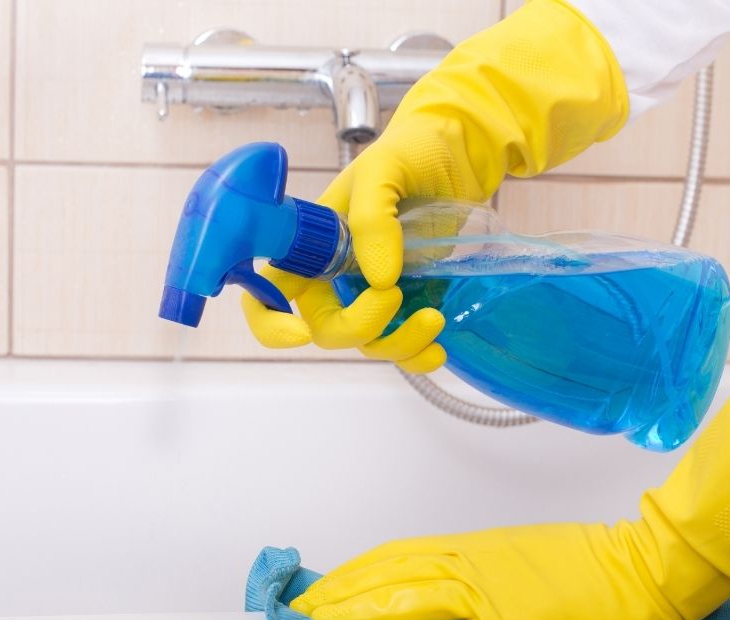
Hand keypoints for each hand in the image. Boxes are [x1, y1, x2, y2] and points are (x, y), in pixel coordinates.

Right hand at [241, 0, 629, 370]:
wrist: (460, 155)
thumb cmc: (411, 152)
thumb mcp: (385, 170)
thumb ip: (372, 218)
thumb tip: (379, 279)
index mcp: (313, 244)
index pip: (269, 291)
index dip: (270, 322)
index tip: (299, 333)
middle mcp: (336, 274)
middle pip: (326, 328)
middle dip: (359, 327)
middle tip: (396, 295)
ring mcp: (372, 293)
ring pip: (368, 343)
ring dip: (398, 343)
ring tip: (436, 318)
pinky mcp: (409, 303)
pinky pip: (402, 347)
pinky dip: (417, 356)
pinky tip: (438, 349)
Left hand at [291, 358, 729, 619]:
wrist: (645, 564)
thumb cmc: (593, 563)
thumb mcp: (525, 560)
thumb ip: (480, 576)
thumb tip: (442, 595)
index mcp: (473, 546)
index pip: (395, 557)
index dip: (352, 574)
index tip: (319, 587)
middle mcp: (469, 562)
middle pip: (386, 577)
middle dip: (336, 594)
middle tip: (294, 609)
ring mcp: (486, 593)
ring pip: (401, 601)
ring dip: (352, 614)